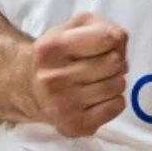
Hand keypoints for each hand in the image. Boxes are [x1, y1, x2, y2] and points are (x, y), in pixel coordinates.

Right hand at [25, 12, 127, 136]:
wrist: (31, 89)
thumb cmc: (58, 56)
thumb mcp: (71, 29)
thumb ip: (100, 26)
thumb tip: (120, 40)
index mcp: (51, 48)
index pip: (106, 39)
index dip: (112, 39)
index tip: (103, 44)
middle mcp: (53, 78)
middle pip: (114, 62)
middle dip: (115, 61)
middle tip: (102, 65)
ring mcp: (63, 104)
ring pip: (117, 85)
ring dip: (115, 80)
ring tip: (99, 80)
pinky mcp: (74, 125)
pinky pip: (116, 106)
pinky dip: (115, 100)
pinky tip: (99, 97)